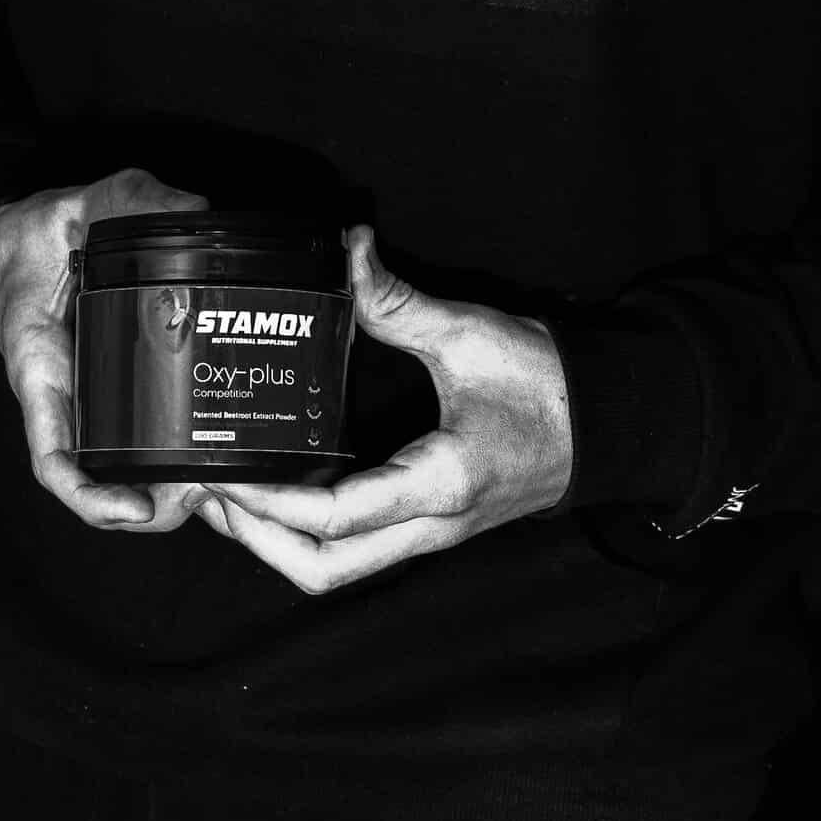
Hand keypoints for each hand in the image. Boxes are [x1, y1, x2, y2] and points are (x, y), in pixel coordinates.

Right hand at [0, 167, 215, 534]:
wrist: (18, 242)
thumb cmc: (37, 234)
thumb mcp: (83, 203)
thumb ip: (132, 199)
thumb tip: (193, 210)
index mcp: (40, 367)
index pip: (54, 455)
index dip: (91, 494)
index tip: (136, 508)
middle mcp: (66, 397)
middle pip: (98, 482)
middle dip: (150, 507)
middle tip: (204, 493)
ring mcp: (93, 399)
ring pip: (123, 473)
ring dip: (166, 496)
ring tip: (217, 487)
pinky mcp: (121, 390)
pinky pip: (140, 443)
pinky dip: (168, 467)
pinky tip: (208, 470)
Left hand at [197, 222, 574, 593]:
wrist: (612, 421)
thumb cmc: (551, 384)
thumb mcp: (471, 334)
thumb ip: (398, 299)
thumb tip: (345, 248)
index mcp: (439, 483)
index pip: (334, 519)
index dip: (267, 505)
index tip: (222, 475)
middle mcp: (430, 524)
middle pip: (324, 572)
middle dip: (256, 543)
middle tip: (208, 493)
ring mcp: (431, 531)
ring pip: (338, 570)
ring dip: (275, 545)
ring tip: (228, 497)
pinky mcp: (430, 521)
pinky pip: (357, 546)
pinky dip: (305, 530)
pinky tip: (276, 490)